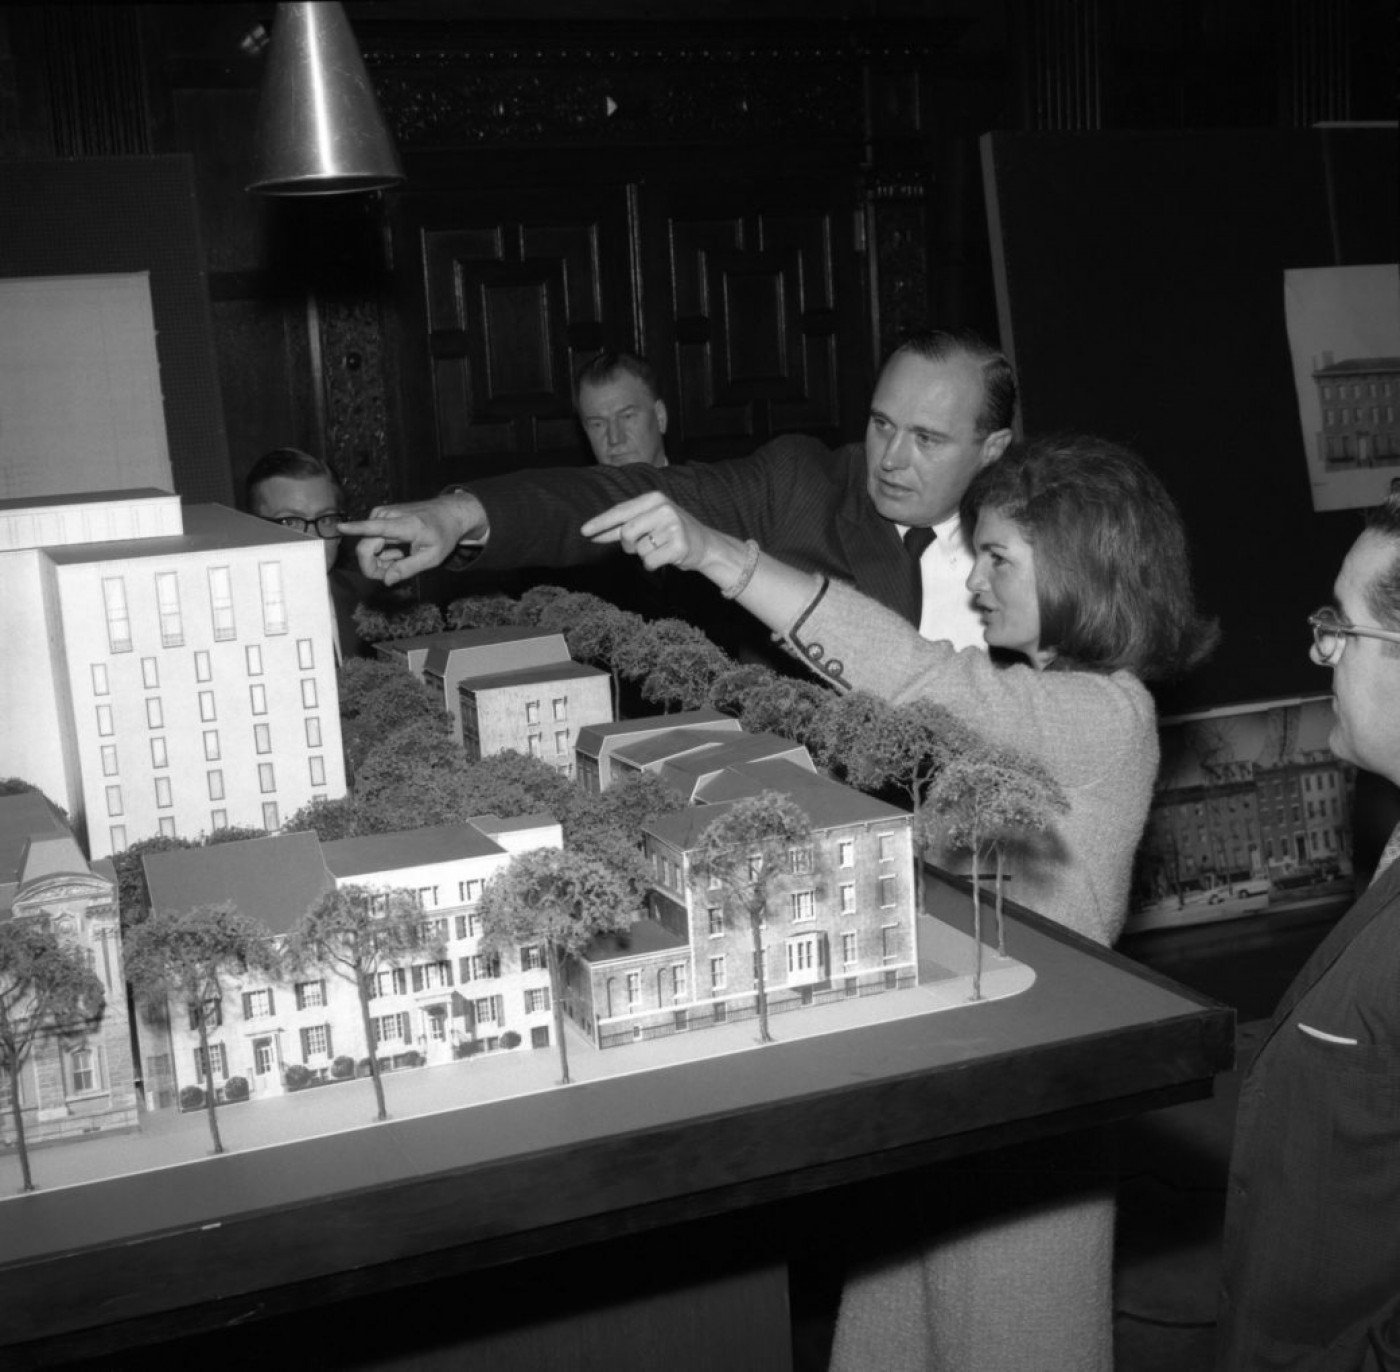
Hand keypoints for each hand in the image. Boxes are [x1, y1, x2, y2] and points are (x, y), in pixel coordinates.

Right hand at [339, 493, 486, 585]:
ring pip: (366, 545)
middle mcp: (390, 516)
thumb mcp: (433, 558)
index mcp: (406, 525)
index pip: (376, 527)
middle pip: (366, 546)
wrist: (448, 513)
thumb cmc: (443, 535)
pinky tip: (397, 551)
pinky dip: (380, 550)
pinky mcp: (379, 515)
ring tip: (401, 558)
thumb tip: (386, 580)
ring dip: (379, 559)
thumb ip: (408, 568)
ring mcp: (383, 513)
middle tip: (393, 573)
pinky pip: (370, 538)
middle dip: (374, 566)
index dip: (356, 529)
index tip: (339, 527)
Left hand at [581, 491, 716, 572]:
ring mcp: (673, 526)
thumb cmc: (670, 532)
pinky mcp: (679, 545)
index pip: (620, 511)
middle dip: (628, 545)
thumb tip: (592, 533)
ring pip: (639, 550)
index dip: (600, 523)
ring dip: (644, 555)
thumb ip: (622, 526)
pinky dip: (653, 565)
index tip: (583, 532)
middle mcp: (664, 509)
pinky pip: (649, 562)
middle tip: (638, 546)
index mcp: (654, 498)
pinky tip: (665, 558)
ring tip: (660, 548)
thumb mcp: (648, 521)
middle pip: (627, 532)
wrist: (705, 545)